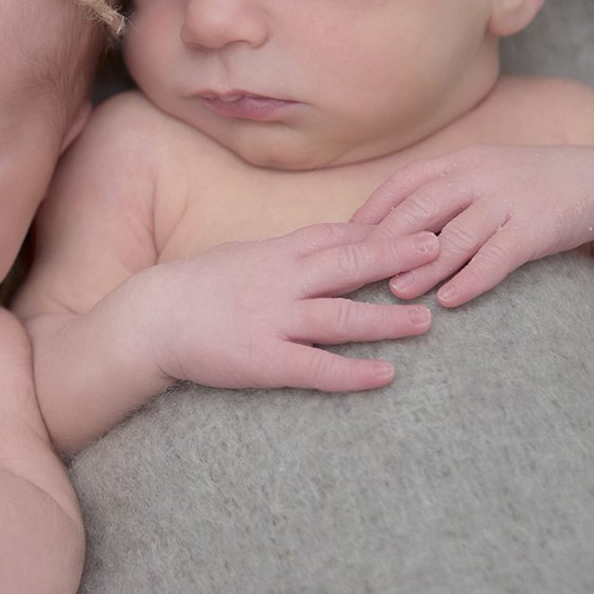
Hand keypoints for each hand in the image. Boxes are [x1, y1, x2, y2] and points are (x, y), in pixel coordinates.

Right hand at [137, 222, 438, 392]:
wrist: (154, 318)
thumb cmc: (201, 287)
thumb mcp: (247, 255)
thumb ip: (290, 252)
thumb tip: (329, 242)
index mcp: (279, 253)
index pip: (339, 235)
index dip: (382, 228)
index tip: (420, 219)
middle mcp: (283, 282)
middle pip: (349, 264)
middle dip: (397, 255)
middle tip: (440, 245)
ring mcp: (276, 321)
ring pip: (342, 316)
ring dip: (387, 318)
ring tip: (427, 320)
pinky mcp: (266, 360)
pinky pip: (318, 367)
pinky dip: (354, 372)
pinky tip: (385, 375)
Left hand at [351, 144, 593, 306]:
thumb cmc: (528, 186)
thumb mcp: (483, 176)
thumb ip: (443, 194)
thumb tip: (390, 226)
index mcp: (462, 162)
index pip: (406, 183)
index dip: (373, 210)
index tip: (345, 238)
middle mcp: (480, 176)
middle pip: (423, 207)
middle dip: (388, 240)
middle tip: (359, 271)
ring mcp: (508, 200)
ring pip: (457, 235)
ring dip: (425, 265)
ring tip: (399, 290)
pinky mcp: (535, 228)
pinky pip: (497, 256)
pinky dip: (472, 279)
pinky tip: (452, 300)